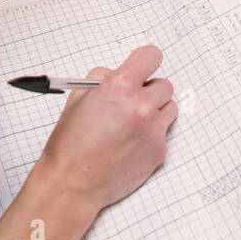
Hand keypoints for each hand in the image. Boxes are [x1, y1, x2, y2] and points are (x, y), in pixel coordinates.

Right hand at [34, 44, 175, 211]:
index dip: (145, 61)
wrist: (73, 183)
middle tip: (131, 101)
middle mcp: (141, 106)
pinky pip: (165, 132)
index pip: (152, 56)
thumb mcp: (79, 98)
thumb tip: (121, 73)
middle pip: (164, 84)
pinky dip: (152, 134)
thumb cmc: (71, 144)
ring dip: (156, 110)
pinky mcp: (159, 151)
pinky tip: (131, 143)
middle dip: (149, 90)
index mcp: (119, 87)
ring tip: (132, 123)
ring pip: (170, 107)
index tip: (142, 66)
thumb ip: (104, 78)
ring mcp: (153, 130)